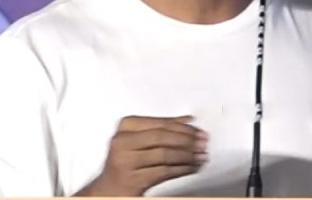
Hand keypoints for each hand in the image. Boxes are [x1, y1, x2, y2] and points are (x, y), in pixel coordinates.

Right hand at [76, 115, 208, 195]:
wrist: (108, 189)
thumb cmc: (126, 162)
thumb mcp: (139, 140)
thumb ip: (161, 128)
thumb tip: (188, 120)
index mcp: (125, 126)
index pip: (160, 123)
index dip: (182, 127)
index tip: (198, 130)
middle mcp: (122, 142)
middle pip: (163, 137)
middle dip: (187, 140)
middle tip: (203, 143)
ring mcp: (125, 161)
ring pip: (165, 155)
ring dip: (188, 156)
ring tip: (200, 156)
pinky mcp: (133, 180)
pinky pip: (164, 172)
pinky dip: (182, 169)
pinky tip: (191, 168)